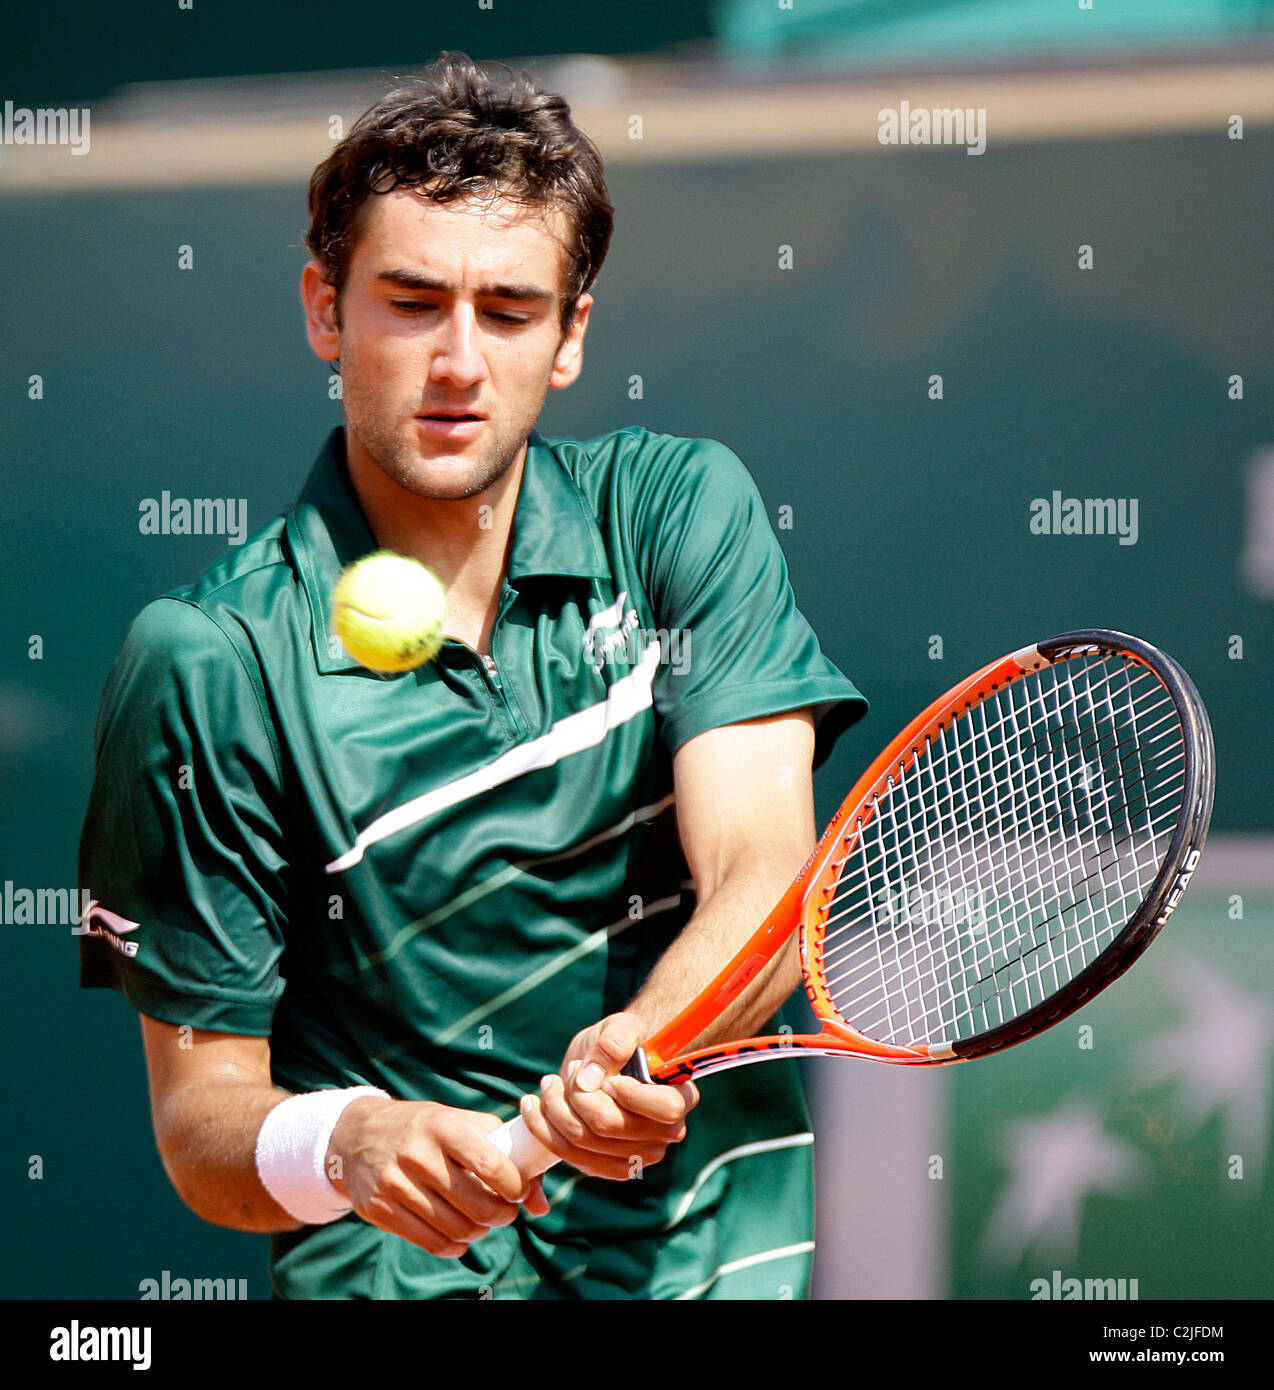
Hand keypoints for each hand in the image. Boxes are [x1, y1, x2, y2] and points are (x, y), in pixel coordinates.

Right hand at [327, 1096, 548, 1257]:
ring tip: (482, 1221)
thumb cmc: (424, 1128)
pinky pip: (431, 1242)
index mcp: (443, 1126)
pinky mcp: (380, 1210)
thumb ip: (503, 1152)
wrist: (359, 1135)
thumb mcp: (459, 1123)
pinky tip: (460, 1235)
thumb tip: (540, 1202)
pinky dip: (455, 1245)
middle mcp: (417, 1154)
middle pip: (477, 1205)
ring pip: (456, 1228)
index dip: (515, 1186)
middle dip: (501, 1215)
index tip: (519, 1192)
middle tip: (504, 1212)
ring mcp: (395, 1184)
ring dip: (479, 1231)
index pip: (491, 1165)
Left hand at [516, 1012, 698, 1180]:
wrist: (608, 1064)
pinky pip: (571, 1157)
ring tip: (547, 1084)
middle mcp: (664, 1135)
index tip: (607, 1077)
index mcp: (681, 1098)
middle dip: (577, 1096)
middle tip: (567, 1070)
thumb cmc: (621, 1043)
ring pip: (585, 1143)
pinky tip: (535, 1107)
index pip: (665, 1109)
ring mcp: (637, 1157)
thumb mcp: (620, 1027)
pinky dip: (546, 1131)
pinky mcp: (608, 1167)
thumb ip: (614, 1041)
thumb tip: (589, 1078)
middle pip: (612, 1127)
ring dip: (555, 1111)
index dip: (630, 1094)